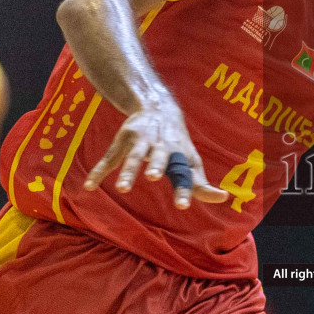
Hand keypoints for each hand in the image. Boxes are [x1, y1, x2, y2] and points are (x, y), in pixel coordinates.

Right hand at [83, 94, 228, 208]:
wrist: (157, 108)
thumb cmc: (177, 143)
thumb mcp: (191, 161)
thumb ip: (201, 184)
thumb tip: (223, 198)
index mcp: (178, 154)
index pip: (183, 173)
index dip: (183, 188)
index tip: (182, 205)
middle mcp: (160, 146)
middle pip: (158, 156)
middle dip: (155, 164)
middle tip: (153, 176)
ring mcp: (139, 142)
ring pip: (132, 156)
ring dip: (128, 171)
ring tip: (123, 189)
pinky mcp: (121, 142)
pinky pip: (108, 159)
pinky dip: (98, 172)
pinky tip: (90, 187)